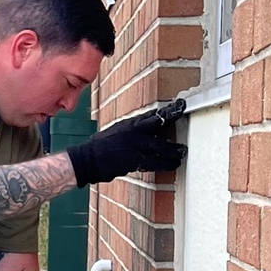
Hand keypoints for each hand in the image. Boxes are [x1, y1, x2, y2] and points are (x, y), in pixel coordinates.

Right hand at [66, 98, 186, 186]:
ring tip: (182, 152)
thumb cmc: (100, 149)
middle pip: (157, 122)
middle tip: (185, 118)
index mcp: (128, 124)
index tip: (180, 105)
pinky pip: (154, 162)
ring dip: (173, 149)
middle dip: (172, 118)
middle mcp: (131, 131)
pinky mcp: (132, 158)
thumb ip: (131, 133)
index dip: (167, 110)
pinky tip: (173, 165)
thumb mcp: (115, 133)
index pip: (151, 115)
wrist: (85, 160)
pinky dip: (165, 164)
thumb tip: (145, 134)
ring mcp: (132, 144)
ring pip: (159, 145)